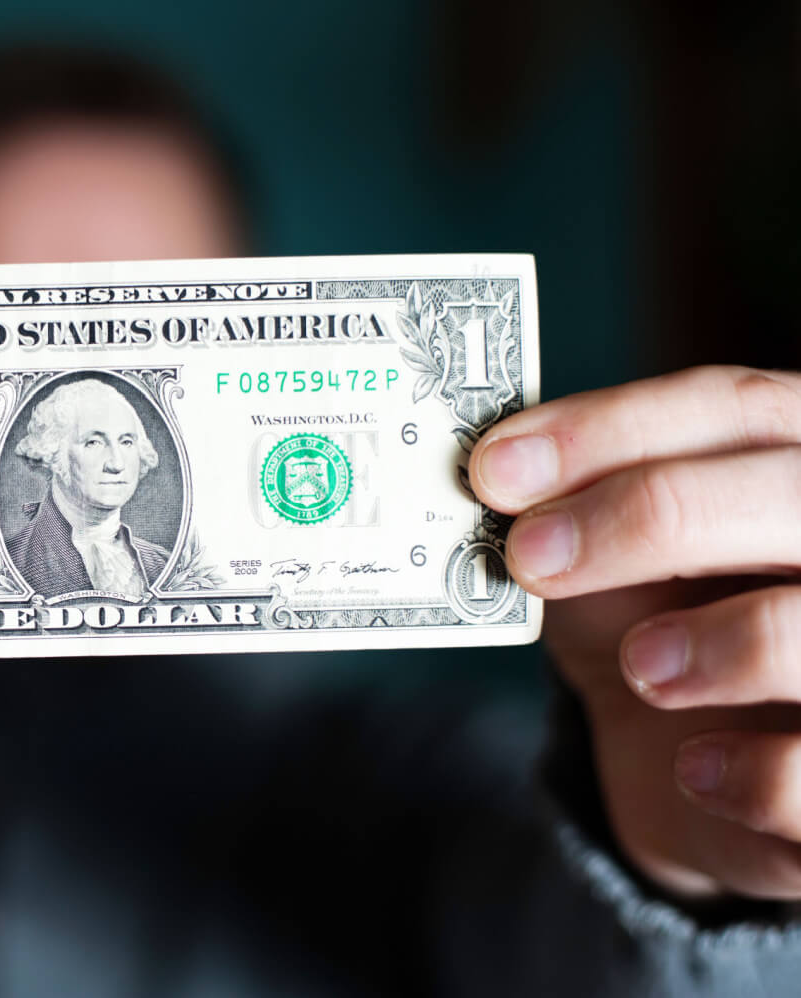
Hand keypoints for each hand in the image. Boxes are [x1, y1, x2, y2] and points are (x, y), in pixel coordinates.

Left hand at [470, 366, 800, 900]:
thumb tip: (494, 477)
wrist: (701, 768)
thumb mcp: (606, 558)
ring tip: (643, 669)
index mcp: (794, 462)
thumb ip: (568, 512)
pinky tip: (694, 768)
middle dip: (647, 514)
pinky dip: (752, 772)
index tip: (494, 467)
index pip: (735, 407)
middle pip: (787, 493)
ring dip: (721, 642)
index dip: (611, 429)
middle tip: (530, 554)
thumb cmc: (657, 625)